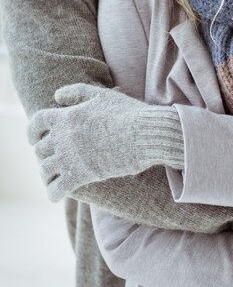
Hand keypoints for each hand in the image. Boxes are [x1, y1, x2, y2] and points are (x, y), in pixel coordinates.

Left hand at [27, 83, 182, 201]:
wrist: (145, 134)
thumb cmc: (127, 112)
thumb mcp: (102, 95)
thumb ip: (77, 92)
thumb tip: (56, 96)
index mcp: (67, 116)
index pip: (37, 123)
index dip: (32, 131)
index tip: (34, 138)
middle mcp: (63, 137)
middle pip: (40, 148)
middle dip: (44, 153)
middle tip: (51, 158)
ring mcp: (70, 157)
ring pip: (45, 169)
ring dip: (47, 173)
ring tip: (53, 176)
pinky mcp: (80, 176)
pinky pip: (55, 189)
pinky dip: (53, 193)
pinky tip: (57, 194)